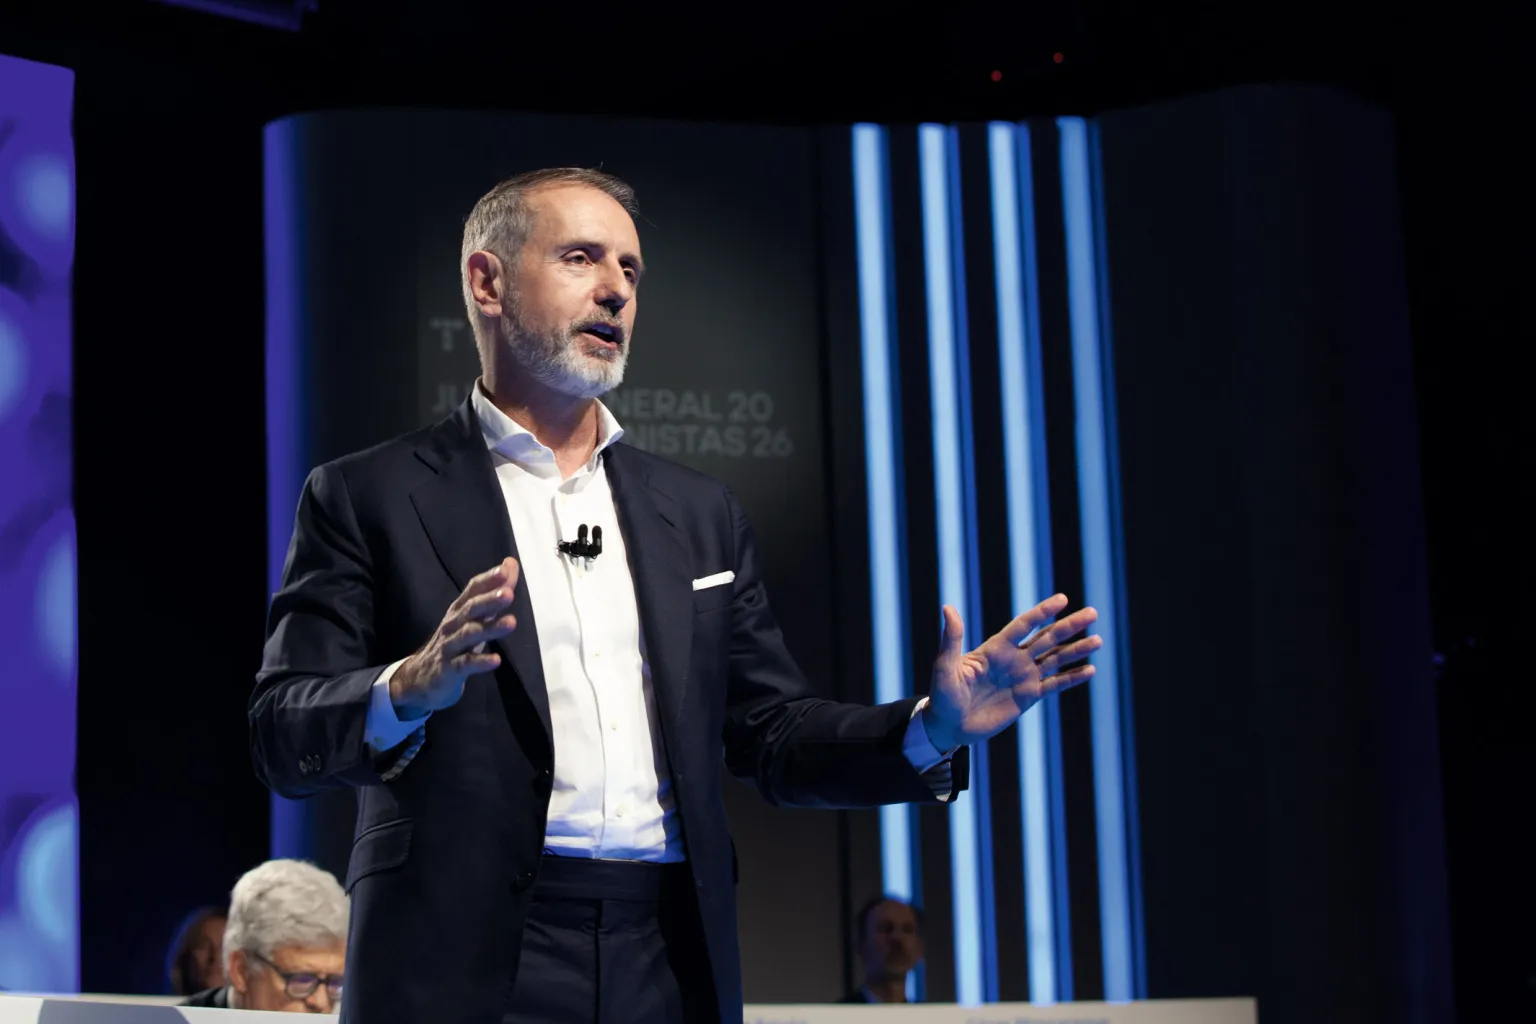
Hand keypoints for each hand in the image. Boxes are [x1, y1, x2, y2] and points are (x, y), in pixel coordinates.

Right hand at [390, 557, 519, 719]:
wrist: (420, 679)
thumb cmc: (453, 643)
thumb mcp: (473, 617)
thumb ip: (493, 592)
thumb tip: (510, 564)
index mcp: (459, 610)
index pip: (472, 590)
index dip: (488, 580)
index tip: (505, 569)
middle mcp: (453, 624)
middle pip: (470, 609)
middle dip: (489, 600)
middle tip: (509, 594)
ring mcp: (450, 647)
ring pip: (469, 634)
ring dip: (490, 628)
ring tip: (511, 623)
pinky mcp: (449, 670)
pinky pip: (465, 664)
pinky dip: (480, 661)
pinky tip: (496, 660)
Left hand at [921, 594, 1100, 750]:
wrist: (949, 725)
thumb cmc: (943, 694)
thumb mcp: (946, 666)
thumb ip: (952, 638)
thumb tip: (948, 608)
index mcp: (996, 648)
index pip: (1024, 625)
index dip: (1043, 612)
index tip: (1063, 599)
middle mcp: (1014, 659)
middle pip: (1047, 638)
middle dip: (1069, 626)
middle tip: (1093, 613)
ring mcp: (1023, 677)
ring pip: (1055, 659)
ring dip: (1076, 650)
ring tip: (1097, 640)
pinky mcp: (1028, 697)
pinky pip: (1054, 685)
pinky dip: (1072, 678)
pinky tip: (1089, 670)